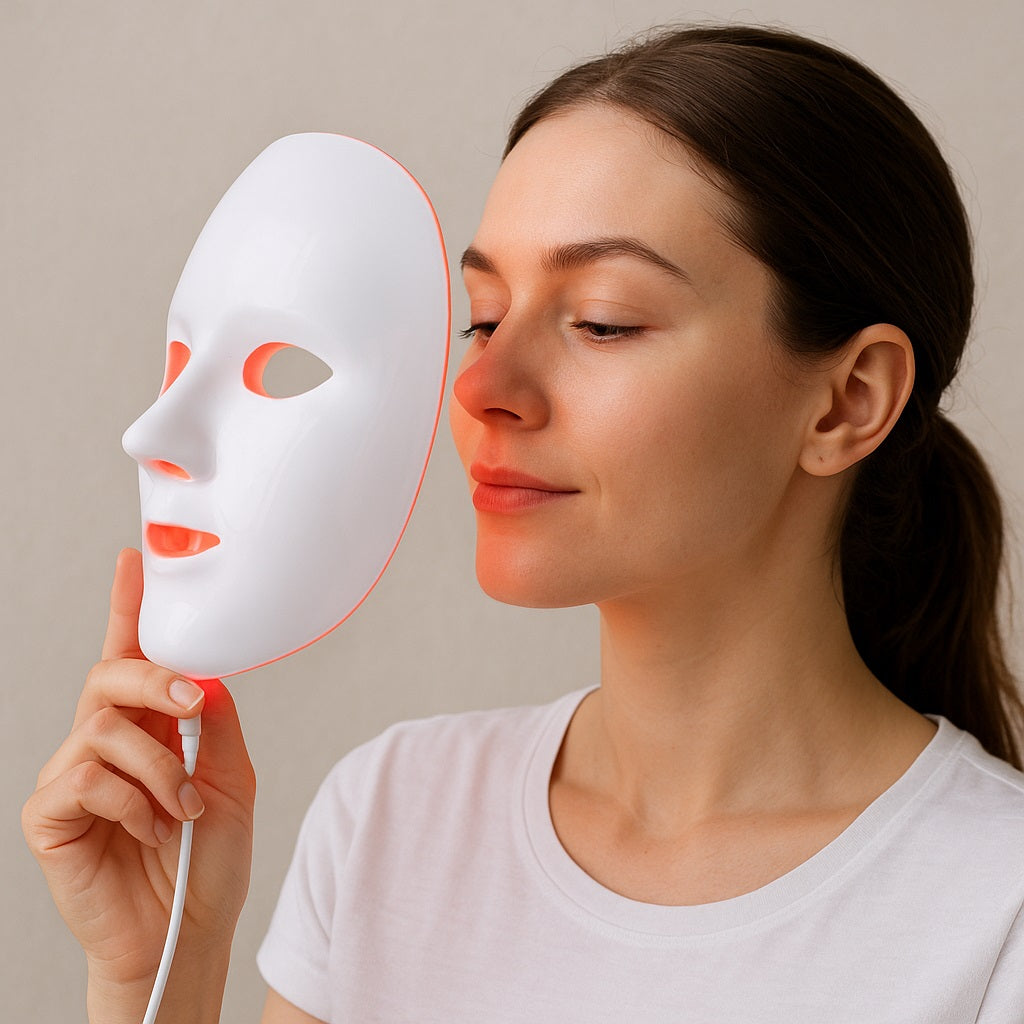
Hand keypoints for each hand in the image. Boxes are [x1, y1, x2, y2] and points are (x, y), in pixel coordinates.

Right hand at [22, 548, 256, 1018]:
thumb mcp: (232, 780)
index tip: (133, 560)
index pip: (133, 656)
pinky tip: (147, 828)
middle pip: (110, 674)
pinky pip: (85, 776)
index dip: (129, 607)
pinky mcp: (50, 815)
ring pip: (103, 727)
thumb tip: (203, 676)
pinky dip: (131, 800)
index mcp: (150, 728)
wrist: (189, 933)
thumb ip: (217, 725)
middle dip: (154, 680)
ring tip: (183, 808)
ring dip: (159, 767)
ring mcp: (74, 777)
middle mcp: (106, 743)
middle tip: (190, 708)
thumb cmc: (208, 862)